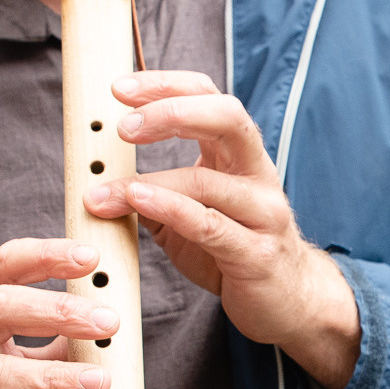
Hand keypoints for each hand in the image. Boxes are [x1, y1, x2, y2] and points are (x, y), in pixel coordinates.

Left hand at [83, 73, 360, 388]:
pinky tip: (137, 202)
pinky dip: (170, 210)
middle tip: (123, 125)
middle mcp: (258, 174)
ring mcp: (263, 213)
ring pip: (207, 180)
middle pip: (226, 117)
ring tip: (105, 189)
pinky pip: (211, 226)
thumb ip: (153, 194)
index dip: (166, 85)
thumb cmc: (236, 252)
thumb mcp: (189, 216)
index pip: (209, 96)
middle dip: (170, 111)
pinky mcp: (257, 253)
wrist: (289, 302)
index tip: (119, 89)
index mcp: (239, 155)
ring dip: (150, 181)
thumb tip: (99, 178)